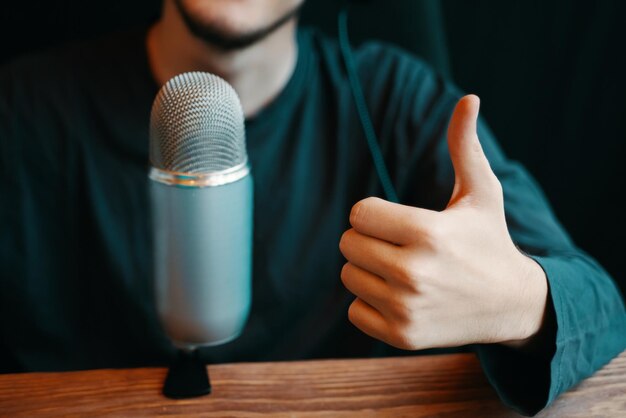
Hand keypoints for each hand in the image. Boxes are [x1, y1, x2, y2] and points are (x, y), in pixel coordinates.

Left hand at [339, 95, 547, 349]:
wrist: (512, 305)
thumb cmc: (490, 241)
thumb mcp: (482, 193)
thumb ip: (464, 147)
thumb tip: (469, 97)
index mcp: (427, 232)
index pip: (359, 214)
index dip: (374, 214)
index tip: (398, 221)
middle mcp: (413, 273)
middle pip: (348, 244)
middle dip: (368, 240)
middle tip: (399, 245)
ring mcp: (406, 309)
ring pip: (349, 276)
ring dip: (368, 271)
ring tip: (404, 271)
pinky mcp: (401, 336)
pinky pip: (355, 310)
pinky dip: (371, 302)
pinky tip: (402, 298)